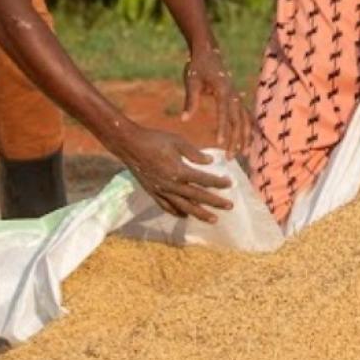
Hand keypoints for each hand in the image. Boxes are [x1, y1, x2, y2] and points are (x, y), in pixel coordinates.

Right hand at [111, 125, 233, 223]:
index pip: (204, 180)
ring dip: (199, 214)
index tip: (230, 184)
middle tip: (229, 206)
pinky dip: (177, 213)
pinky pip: (167, 207)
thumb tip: (209, 161)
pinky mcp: (153, 193)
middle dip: (215, 202)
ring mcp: (161, 191)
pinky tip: (185, 216)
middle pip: (197, 197)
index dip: (218, 183)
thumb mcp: (177, 141)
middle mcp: (171, 185)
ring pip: (184, 207)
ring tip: (213, 219)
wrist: (129, 145)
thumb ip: (194, 153)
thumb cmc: (154, 139)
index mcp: (179, 171)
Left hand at [182, 46, 250, 156]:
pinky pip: (245, 115)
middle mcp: (233, 95)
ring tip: (242, 153)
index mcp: (223, 90)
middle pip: (239, 121)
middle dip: (236, 140)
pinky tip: (248, 139)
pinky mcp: (236, 97)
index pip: (224, 114)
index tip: (221, 145)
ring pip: (245, 120)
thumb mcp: (191, 81)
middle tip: (230, 157)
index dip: (223, 130)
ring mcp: (236, 96)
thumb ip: (190, 101)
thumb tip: (184, 120)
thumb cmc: (197, 66)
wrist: (207, 51)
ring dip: (244, 137)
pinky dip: (248, 128)